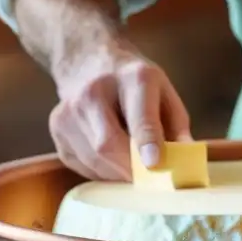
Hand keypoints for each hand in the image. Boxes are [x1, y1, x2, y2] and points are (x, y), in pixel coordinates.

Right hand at [49, 39, 191, 180]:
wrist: (87, 59)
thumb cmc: (134, 82)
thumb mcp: (164, 92)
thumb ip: (177, 126)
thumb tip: (184, 161)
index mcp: (133, 78)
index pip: (139, 115)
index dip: (146, 141)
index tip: (154, 163)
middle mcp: (95, 90)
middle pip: (108, 143)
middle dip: (130, 170)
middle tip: (147, 181)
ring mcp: (70, 109)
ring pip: (94, 159)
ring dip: (116, 172)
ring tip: (129, 166)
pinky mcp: (57, 127)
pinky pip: (81, 164)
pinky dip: (100, 170)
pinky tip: (109, 158)